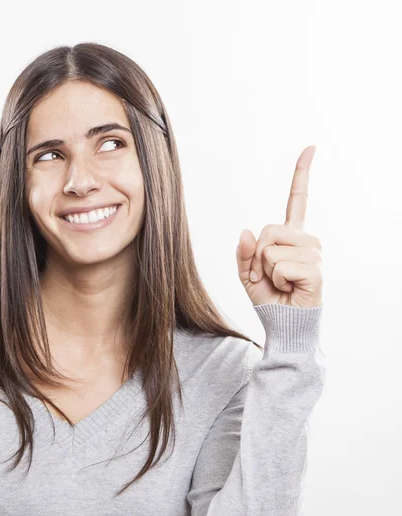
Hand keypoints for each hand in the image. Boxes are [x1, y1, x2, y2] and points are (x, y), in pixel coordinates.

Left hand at [235, 145, 322, 308]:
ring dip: (265, 270)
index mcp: (290, 236)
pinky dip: (275, 280)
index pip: (296, 200)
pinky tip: (289, 288)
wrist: (282, 324)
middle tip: (264, 276)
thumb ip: (243, 252)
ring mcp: (312, 253)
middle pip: (267, 229)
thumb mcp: (246, 274)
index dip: (301, 174)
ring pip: (270, 248)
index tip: (311, 147)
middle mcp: (305, 240)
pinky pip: (279, 265)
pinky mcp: (315, 268)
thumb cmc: (268, 298)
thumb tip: (245, 230)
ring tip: (279, 283)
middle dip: (255, 256)